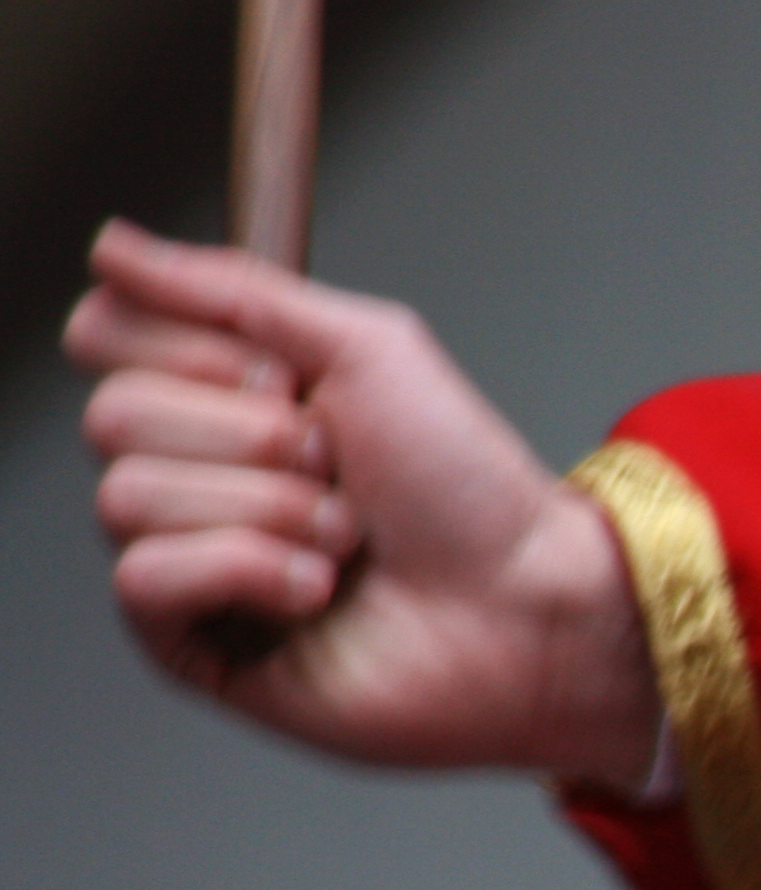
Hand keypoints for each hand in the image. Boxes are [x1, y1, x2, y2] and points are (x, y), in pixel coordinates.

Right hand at [67, 219, 660, 788]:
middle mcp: (194, 473)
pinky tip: (314, 592)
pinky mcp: (191, 642)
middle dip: (251, 436)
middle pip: (112, 415)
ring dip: (268, 509)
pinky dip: (244, 572)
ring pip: (127, 497)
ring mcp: (187, 558)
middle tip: (335, 464)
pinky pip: (143, 579)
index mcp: (221, 396)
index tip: (287, 374)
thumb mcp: (366, 347)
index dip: (193, 347)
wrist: (525, 604)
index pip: (106, 334)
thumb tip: (115, 247)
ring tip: (344, 538)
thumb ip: (234, 287)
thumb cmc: (469, 492)